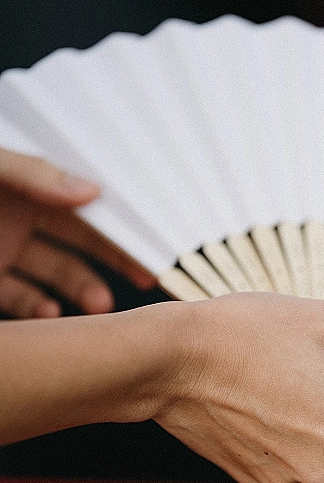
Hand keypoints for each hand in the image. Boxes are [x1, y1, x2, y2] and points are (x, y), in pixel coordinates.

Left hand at [0, 147, 153, 317]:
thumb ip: (31, 172)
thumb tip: (87, 188)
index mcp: (29, 181)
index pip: (85, 198)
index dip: (118, 217)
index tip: (150, 238)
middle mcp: (21, 215)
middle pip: (83, 239)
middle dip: (117, 259)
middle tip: (146, 277)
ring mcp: (7, 249)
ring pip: (58, 272)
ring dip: (84, 290)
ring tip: (98, 303)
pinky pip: (21, 299)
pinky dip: (39, 309)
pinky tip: (50, 310)